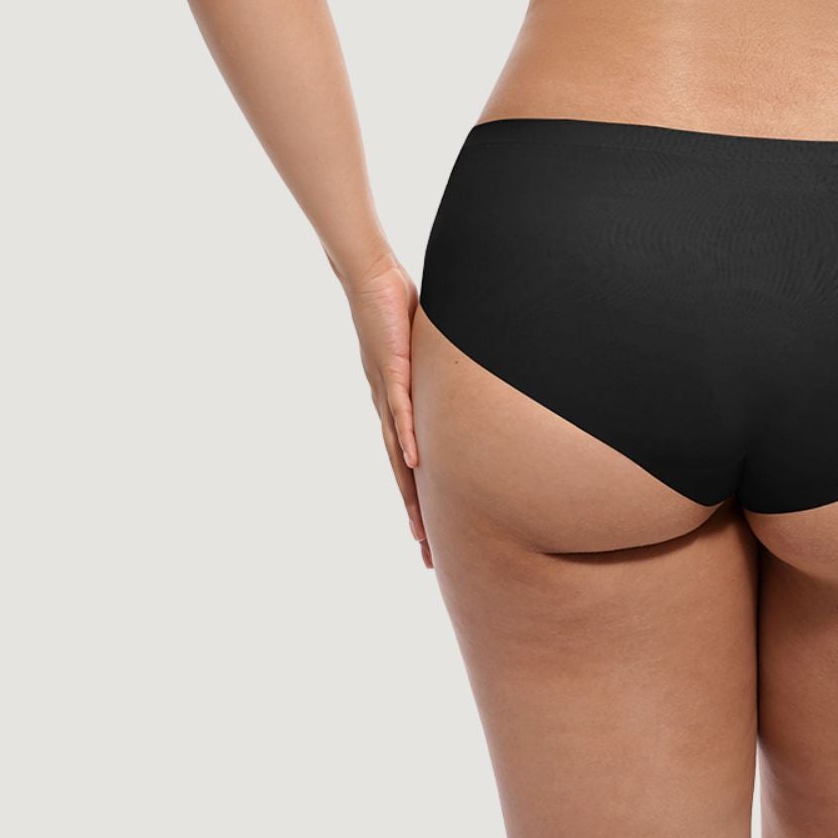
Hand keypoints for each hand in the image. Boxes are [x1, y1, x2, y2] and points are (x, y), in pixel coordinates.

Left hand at [345, 256, 430, 568]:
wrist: (369, 280)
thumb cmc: (397, 310)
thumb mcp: (427, 350)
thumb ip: (441, 371)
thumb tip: (469, 376)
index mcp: (395, 408)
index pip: (407, 465)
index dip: (418, 501)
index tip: (428, 538)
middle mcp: (387, 409)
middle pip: (401, 475)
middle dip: (414, 516)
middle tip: (427, 557)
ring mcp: (387, 392)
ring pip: (398, 454)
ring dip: (409, 493)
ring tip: (419, 528)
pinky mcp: (392, 369)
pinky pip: (400, 411)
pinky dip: (405, 438)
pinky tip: (413, 463)